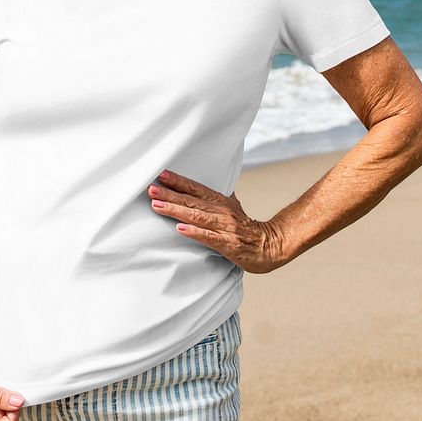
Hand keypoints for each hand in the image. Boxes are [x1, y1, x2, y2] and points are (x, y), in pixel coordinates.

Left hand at [148, 169, 286, 274]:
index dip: (178, 181)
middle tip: (150, 189)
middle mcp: (222, 212)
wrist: (271, 245)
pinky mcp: (229, 244)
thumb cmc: (248, 228)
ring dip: (175, 210)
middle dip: (170, 194)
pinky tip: (179, 229)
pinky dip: (194, 233)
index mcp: (220, 202)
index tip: (160, 175)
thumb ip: (218, 198)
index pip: (196, 188)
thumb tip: (208, 186)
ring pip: (196, 216)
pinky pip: (209, 238)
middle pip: (191, 201)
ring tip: (157, 205)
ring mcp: (225, 227)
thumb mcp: (233, 207)